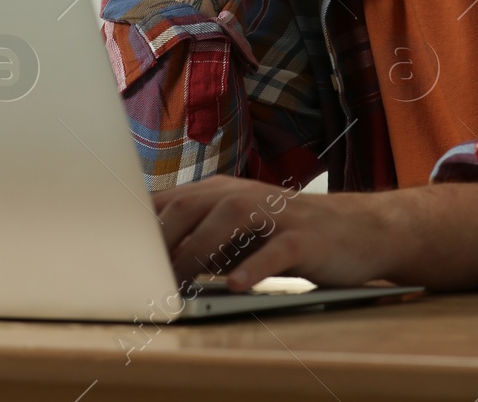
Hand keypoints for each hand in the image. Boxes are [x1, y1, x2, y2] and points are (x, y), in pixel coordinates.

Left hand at [153, 174, 390, 291]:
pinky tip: (236, 285)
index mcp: (224, 193)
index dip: (143, 225)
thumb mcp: (241, 231)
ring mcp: (276, 214)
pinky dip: (254, 267)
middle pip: (192, 206)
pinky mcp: (304, 237)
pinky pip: (276, 250)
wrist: (358, 229)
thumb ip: (202, 238)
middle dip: (163, 238)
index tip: (119, 251)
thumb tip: (154, 261)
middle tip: (141, 272)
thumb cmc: (289, 234)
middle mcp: (245, 195)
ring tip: (178, 281)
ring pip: (228, 221)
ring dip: (198, 251)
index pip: (172, 202)